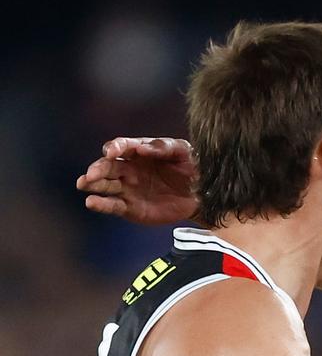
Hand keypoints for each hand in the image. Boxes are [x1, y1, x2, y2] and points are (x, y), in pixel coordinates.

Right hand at [77, 137, 198, 225]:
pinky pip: (113, 205)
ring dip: (92, 184)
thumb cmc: (192, 168)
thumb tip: (143, 148)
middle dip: (98, 168)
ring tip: (83, 183)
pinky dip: (101, 204)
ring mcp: (128, 189)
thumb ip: (165, 147)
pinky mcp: (131, 208)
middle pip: (107, 166)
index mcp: (140, 152)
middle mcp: (130, 170)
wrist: (203, 196)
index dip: (115, 147)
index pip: (122, 147)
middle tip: (91, 173)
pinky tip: (91, 202)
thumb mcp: (184, 152)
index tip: (112, 151)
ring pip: (105, 185)